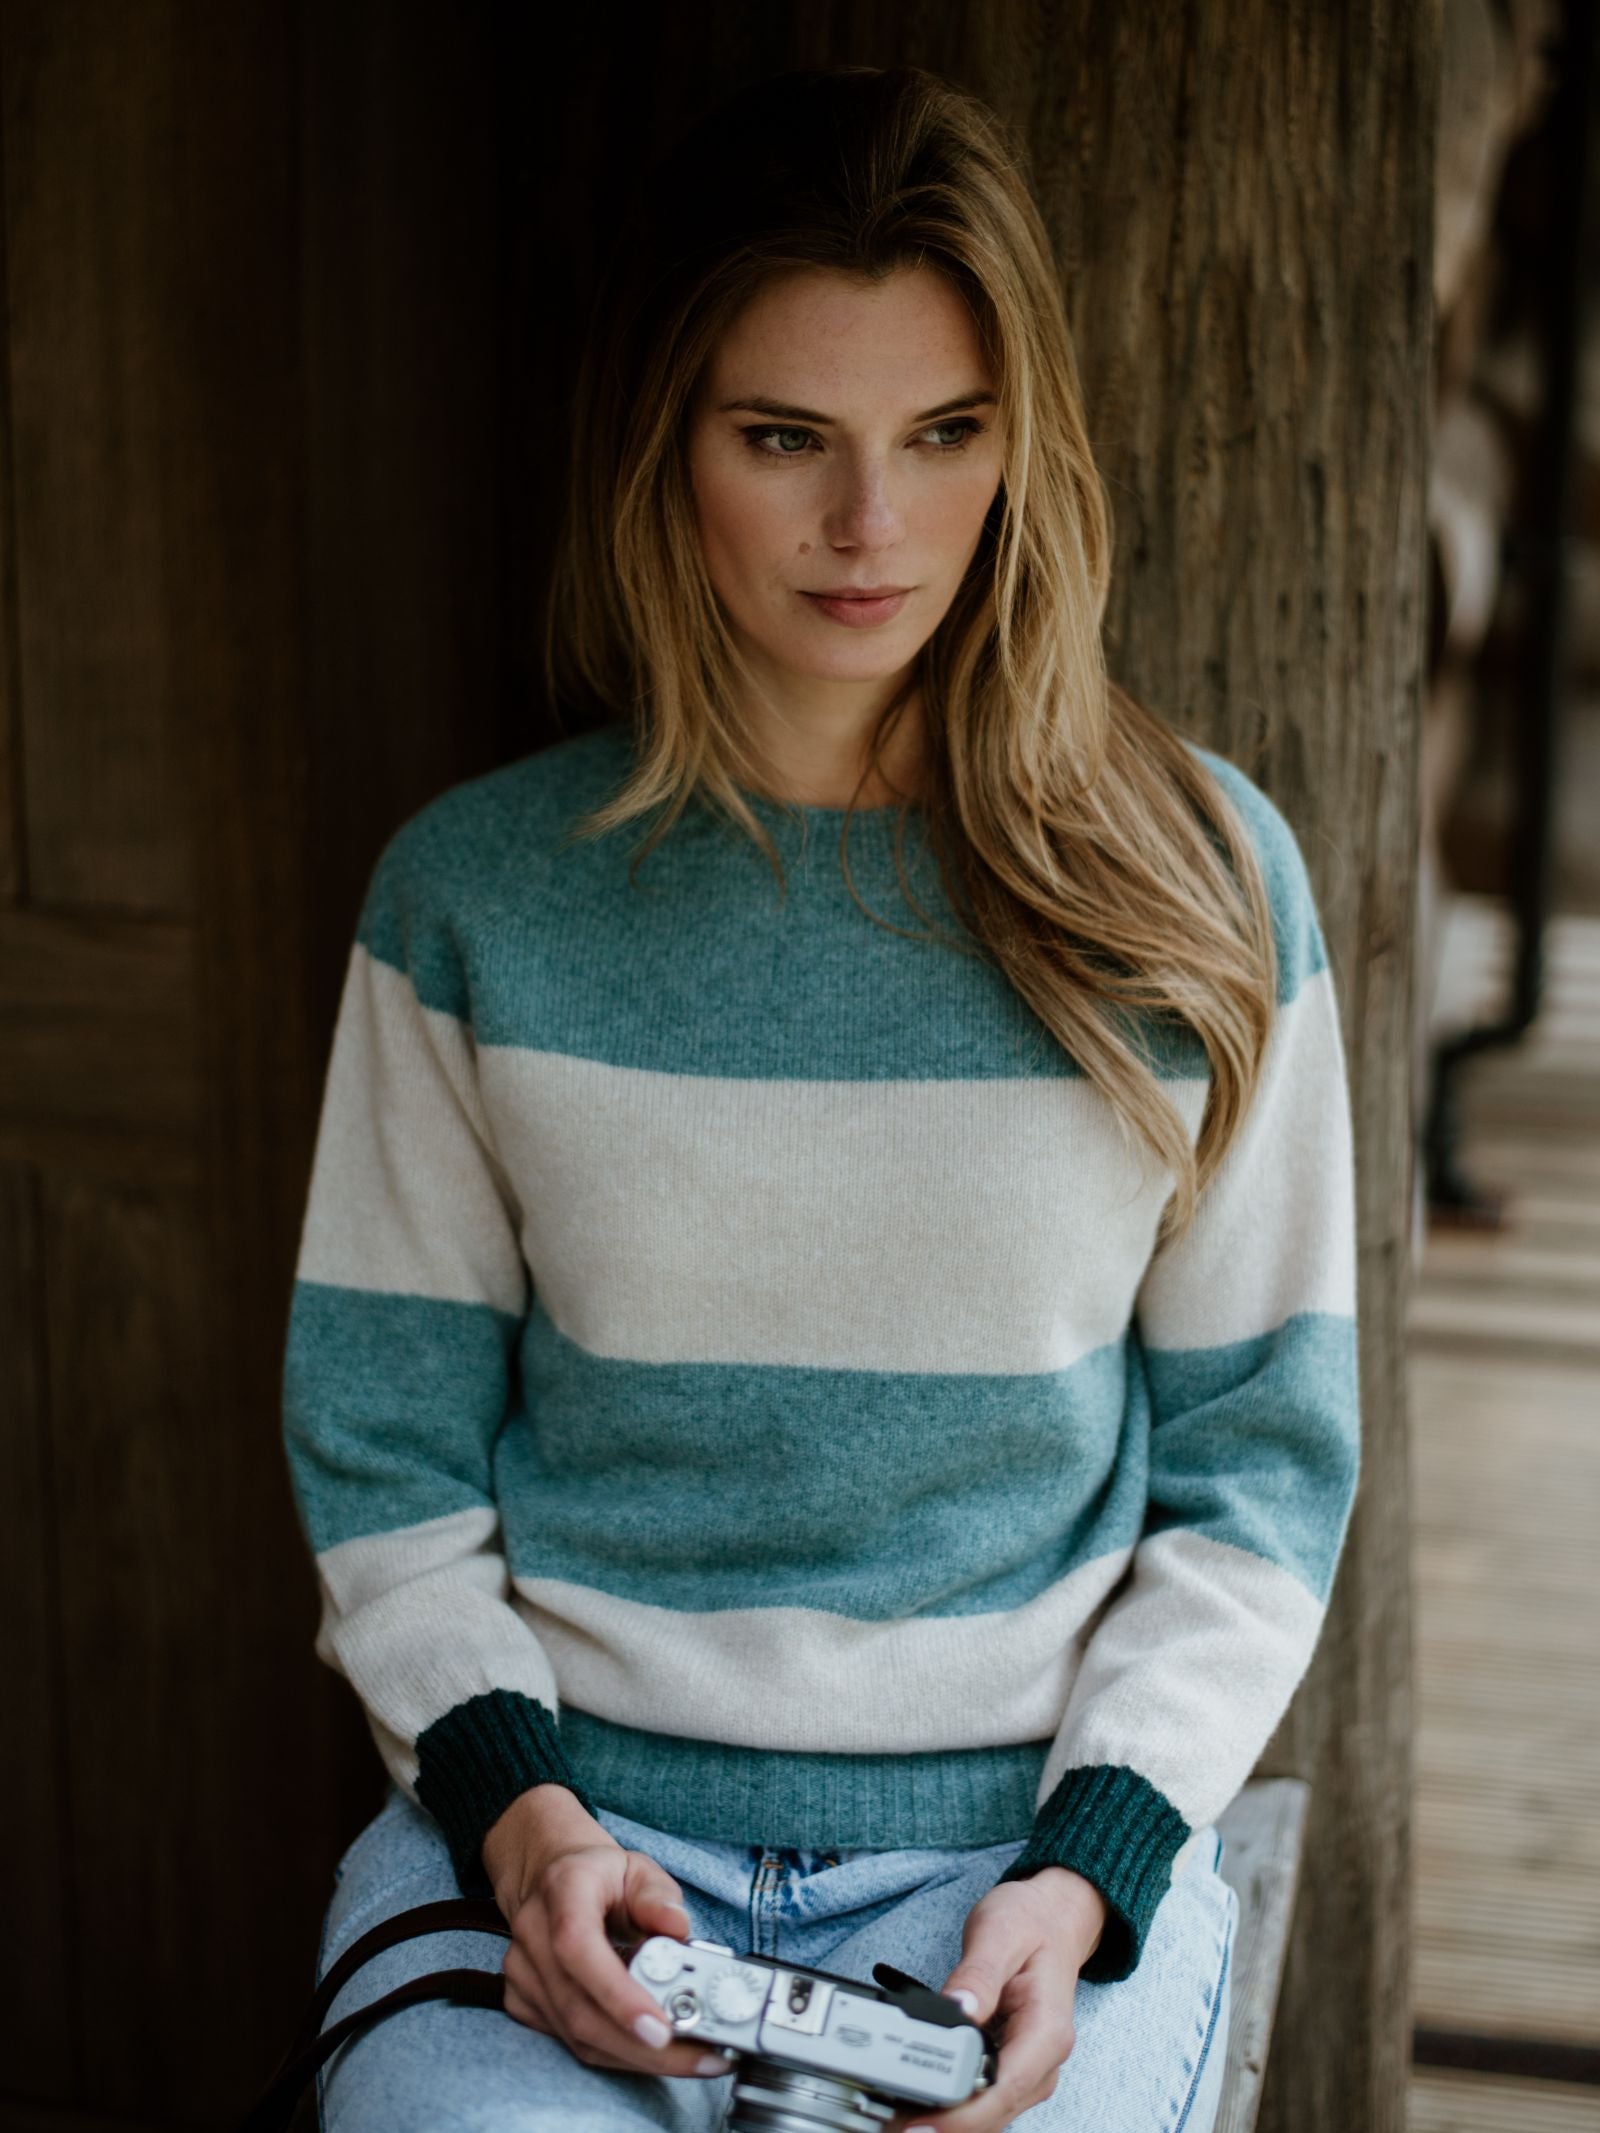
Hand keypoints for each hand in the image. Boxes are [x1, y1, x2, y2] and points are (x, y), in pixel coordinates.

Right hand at [481, 1783, 731, 2081]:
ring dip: (638, 2056)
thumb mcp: (638, 1869)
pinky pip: (573, 2044)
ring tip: (692, 2058)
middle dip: (644, 2046)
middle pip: (579, 2010)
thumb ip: (659, 1896)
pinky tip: (654, 2050)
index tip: (661, 2029)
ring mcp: (523, 1973)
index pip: (578, 1948)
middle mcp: (533, 1934)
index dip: (617, 1995)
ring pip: (578, 2037)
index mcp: (563, 1890)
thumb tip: (678, 1928)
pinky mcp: (523, 2002)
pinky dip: (619, 2054)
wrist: (550, 1879)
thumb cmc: (601, 1876)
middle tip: (700, 2056)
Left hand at [883, 1867, 1108, 2132]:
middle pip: (993, 2112)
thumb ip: (978, 1974)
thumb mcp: (1000, 1933)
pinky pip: (983, 2100)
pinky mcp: (1011, 2068)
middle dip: (945, 2123)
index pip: (1003, 2088)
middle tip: (893, 2121)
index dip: (960, 2115)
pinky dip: (952, 2105)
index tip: (918, 2122)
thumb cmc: (1029, 1922)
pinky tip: (918, 2100)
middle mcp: (1043, 2061)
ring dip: (946, 2118)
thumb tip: (956, 2009)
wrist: (1051, 1917)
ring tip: (896, 2113)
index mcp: (1047, 2030)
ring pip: (987, 2114)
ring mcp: (1029, 2069)